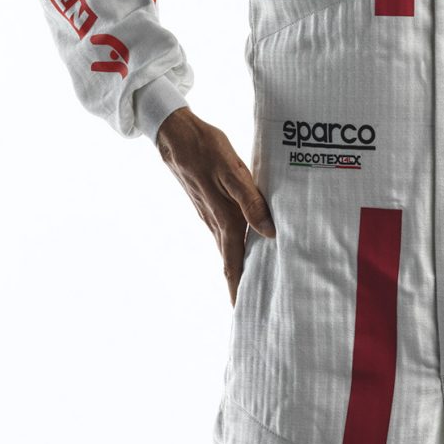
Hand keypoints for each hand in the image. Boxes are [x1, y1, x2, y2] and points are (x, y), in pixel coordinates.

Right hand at [155, 105, 274, 302]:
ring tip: (246, 286)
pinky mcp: (207, 205)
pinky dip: (231, 250)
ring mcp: (208, 215)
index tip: (241, 310)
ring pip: (224, 250)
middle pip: (228, 262)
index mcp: (224, 217)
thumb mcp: (232, 170)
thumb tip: (269, 232)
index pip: (234, 262)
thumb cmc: (206, 147)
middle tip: (246, 308)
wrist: (174, 134)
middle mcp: (214, 221)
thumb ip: (251, 201)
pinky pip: (221, 236)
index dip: (238, 286)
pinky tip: (239, 250)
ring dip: (234, 270)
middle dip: (236, 286)